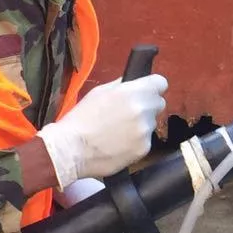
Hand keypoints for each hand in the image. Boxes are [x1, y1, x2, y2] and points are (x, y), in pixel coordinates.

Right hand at [36, 74, 166, 189]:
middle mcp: (144, 110)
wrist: (71, 149)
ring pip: (152, 123)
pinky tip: (119, 144)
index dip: (153, 86)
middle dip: (147, 105)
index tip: (146, 91)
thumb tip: (134, 83)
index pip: (161, 83)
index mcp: (133, 92)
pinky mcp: (144, 149)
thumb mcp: (99, 92)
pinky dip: (136, 141)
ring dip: (141, 124)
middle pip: (159, 103)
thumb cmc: (81, 119)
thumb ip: (122, 85)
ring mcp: (145, 131)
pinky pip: (146, 140)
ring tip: (119, 131)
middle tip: (129, 113)